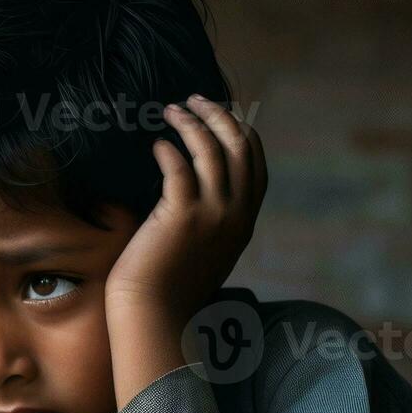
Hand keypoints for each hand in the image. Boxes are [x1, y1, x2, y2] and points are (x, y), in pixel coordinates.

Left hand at [104, 94, 266, 329]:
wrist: (155, 313)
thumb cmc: (171, 285)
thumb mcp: (207, 251)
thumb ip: (212, 221)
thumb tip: (196, 192)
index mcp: (245, 221)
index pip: (256, 162)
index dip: (240, 131)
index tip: (220, 113)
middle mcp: (236, 214)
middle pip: (240, 146)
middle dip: (219, 115)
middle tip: (194, 99)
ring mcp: (213, 214)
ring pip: (212, 150)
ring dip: (192, 123)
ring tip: (171, 110)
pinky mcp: (182, 215)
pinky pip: (180, 167)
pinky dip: (169, 149)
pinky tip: (157, 144)